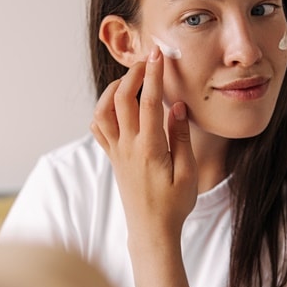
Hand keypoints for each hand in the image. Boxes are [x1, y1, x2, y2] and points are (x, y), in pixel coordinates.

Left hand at [91, 46, 198, 242]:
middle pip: (121, 99)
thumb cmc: (174, 204)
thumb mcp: (188, 172)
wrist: (151, 231)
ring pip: (102, 111)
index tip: (158, 54)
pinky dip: (103, 109)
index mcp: (149, 149)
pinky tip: (117, 104)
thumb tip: (176, 106)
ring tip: (131, 79)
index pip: (148, 102)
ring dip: (114, 89)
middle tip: (148, 60)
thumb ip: (181, 136)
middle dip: (133, 74)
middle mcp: (128, 147)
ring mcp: (116, 152)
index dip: (153, 74)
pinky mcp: (112, 158)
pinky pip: (98, 128)